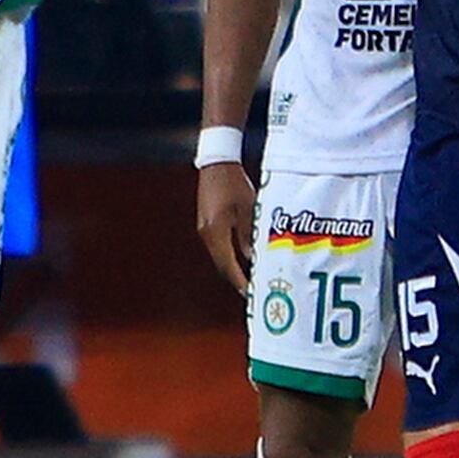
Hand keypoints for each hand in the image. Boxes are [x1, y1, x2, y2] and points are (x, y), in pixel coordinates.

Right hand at [197, 160, 257, 292]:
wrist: (216, 163)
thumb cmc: (233, 182)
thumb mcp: (249, 209)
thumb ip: (250, 235)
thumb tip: (254, 257)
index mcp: (216, 231)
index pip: (228, 265)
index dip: (239, 281)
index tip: (249, 293)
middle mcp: (207, 234)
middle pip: (222, 265)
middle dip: (236, 279)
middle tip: (250, 291)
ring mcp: (204, 229)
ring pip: (219, 257)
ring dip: (232, 269)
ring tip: (247, 279)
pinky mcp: (206, 224)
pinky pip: (218, 247)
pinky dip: (229, 257)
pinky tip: (240, 259)